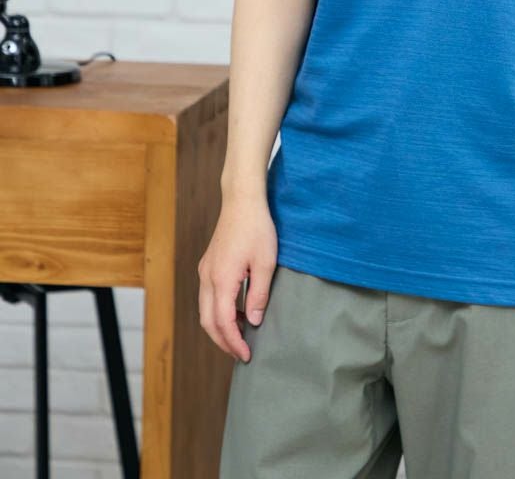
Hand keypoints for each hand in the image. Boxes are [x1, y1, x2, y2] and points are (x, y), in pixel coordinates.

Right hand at [198, 193, 277, 362]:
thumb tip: (254, 321)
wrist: (242, 200)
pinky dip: (219, 311)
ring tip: (242, 335)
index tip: (247, 355)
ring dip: (221, 326)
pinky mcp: (208, 264)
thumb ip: (259, 294)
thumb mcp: (266, 263)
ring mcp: (205, 270)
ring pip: (205, 310)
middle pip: (208, 321)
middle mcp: (207, 278)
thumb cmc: (257, 228)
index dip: (234, 342)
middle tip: (242, 353)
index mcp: (221, 280)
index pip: (223, 323)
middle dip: (223, 341)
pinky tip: (239, 311)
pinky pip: (208, 296)